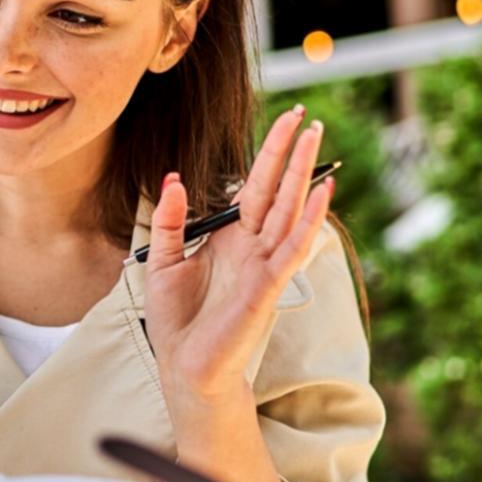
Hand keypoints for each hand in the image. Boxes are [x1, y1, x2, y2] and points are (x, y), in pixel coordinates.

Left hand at [142, 105, 334, 398]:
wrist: (185, 366)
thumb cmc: (178, 320)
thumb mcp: (162, 260)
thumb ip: (169, 220)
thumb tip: (173, 179)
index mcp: (231, 238)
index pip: (254, 187)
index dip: (267, 155)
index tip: (283, 122)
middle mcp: (254, 246)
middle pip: (277, 190)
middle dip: (292, 152)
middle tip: (309, 115)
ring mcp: (264, 264)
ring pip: (289, 209)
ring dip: (304, 174)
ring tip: (317, 138)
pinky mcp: (267, 285)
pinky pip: (291, 246)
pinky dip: (307, 219)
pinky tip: (320, 192)